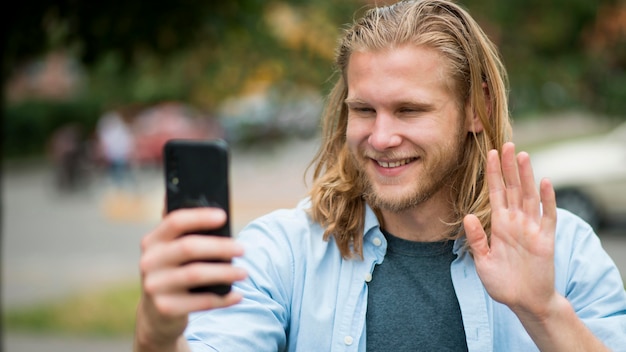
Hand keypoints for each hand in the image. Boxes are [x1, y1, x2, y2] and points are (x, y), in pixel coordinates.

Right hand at [135, 207, 246, 350]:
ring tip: (244, 273)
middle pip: (188, 247)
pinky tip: (237, 295)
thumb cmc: (174, 273)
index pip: (175, 222)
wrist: (156, 314)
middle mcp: (149, 261)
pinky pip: (200, 302)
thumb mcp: (171, 252)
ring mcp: (154, 286)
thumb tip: (214, 208)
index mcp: (152, 241)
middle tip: (242, 249)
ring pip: (195, 274)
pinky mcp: (165, 308)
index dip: (200, 217)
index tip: (223, 216)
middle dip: (219, 247)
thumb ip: (184, 232)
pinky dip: (223, 298)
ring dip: (225, 272)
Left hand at [463, 142, 557, 317]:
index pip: (496, 193)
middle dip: (509, 167)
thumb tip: (467, 216)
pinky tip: (545, 182)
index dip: (493, 173)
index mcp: (499, 225)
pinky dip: (548, 200)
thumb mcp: (482, 261)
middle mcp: (515, 222)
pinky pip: (548, 216)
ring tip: (522, 155)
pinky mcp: (546, 239)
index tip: (489, 153)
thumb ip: (476, 239)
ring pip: (529, 196)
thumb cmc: (502, 283)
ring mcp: (531, 229)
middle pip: (513, 188)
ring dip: (526, 176)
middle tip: (506, 143)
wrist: (525, 302)